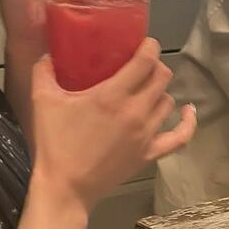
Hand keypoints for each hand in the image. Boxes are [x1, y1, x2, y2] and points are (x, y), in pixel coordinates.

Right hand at [29, 38, 197, 212]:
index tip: (144, 42)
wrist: (65, 186)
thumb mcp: (42, 100)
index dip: (149, 46)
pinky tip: (187, 111)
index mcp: (112, 95)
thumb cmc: (54, 142)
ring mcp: (146, 134)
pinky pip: (179, 136)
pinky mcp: (149, 153)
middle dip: (155, 65)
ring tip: (146, 88)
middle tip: (140, 64)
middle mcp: (135, 111)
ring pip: (167, 102)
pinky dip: (187, 122)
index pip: (145, 62)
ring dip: (160, 90)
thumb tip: (47, 54)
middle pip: (162, 78)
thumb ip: (43, 70)